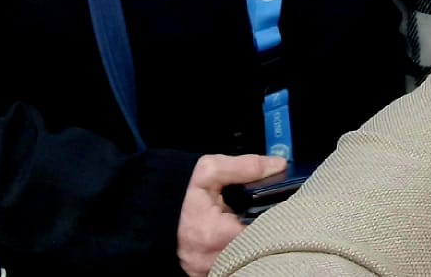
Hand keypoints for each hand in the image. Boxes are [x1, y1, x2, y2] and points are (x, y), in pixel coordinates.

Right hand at [177, 153, 285, 276]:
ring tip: (253, 226)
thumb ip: (245, 166)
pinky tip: (240, 238)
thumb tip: (279, 165)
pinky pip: (230, 266)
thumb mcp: (208, 171)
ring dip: (252, 245)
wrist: (149, 215)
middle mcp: (211, 260)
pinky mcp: (203, 275)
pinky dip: (239, 253)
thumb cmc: (177, 194)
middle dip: (265, 233)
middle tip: (268, 216)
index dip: (275, 220)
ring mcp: (206, 271)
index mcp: (214, 235)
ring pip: (245, 261)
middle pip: (255, 251)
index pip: (262, 234)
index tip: (282, 208)